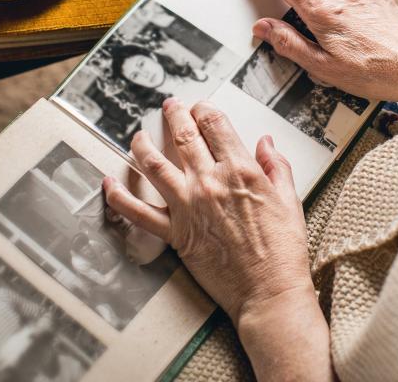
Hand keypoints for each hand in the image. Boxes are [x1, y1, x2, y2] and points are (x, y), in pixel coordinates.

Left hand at [103, 99, 332, 380]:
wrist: (269, 291)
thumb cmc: (282, 248)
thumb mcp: (289, 199)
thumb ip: (277, 165)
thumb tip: (267, 142)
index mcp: (240, 170)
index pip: (215, 125)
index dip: (205, 110)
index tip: (201, 107)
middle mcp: (209, 183)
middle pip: (183, 137)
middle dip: (174, 115)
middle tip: (169, 106)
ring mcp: (188, 207)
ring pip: (154, 165)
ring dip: (142, 145)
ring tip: (138, 135)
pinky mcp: (175, 234)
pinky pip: (138, 213)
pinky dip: (119, 197)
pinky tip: (108, 184)